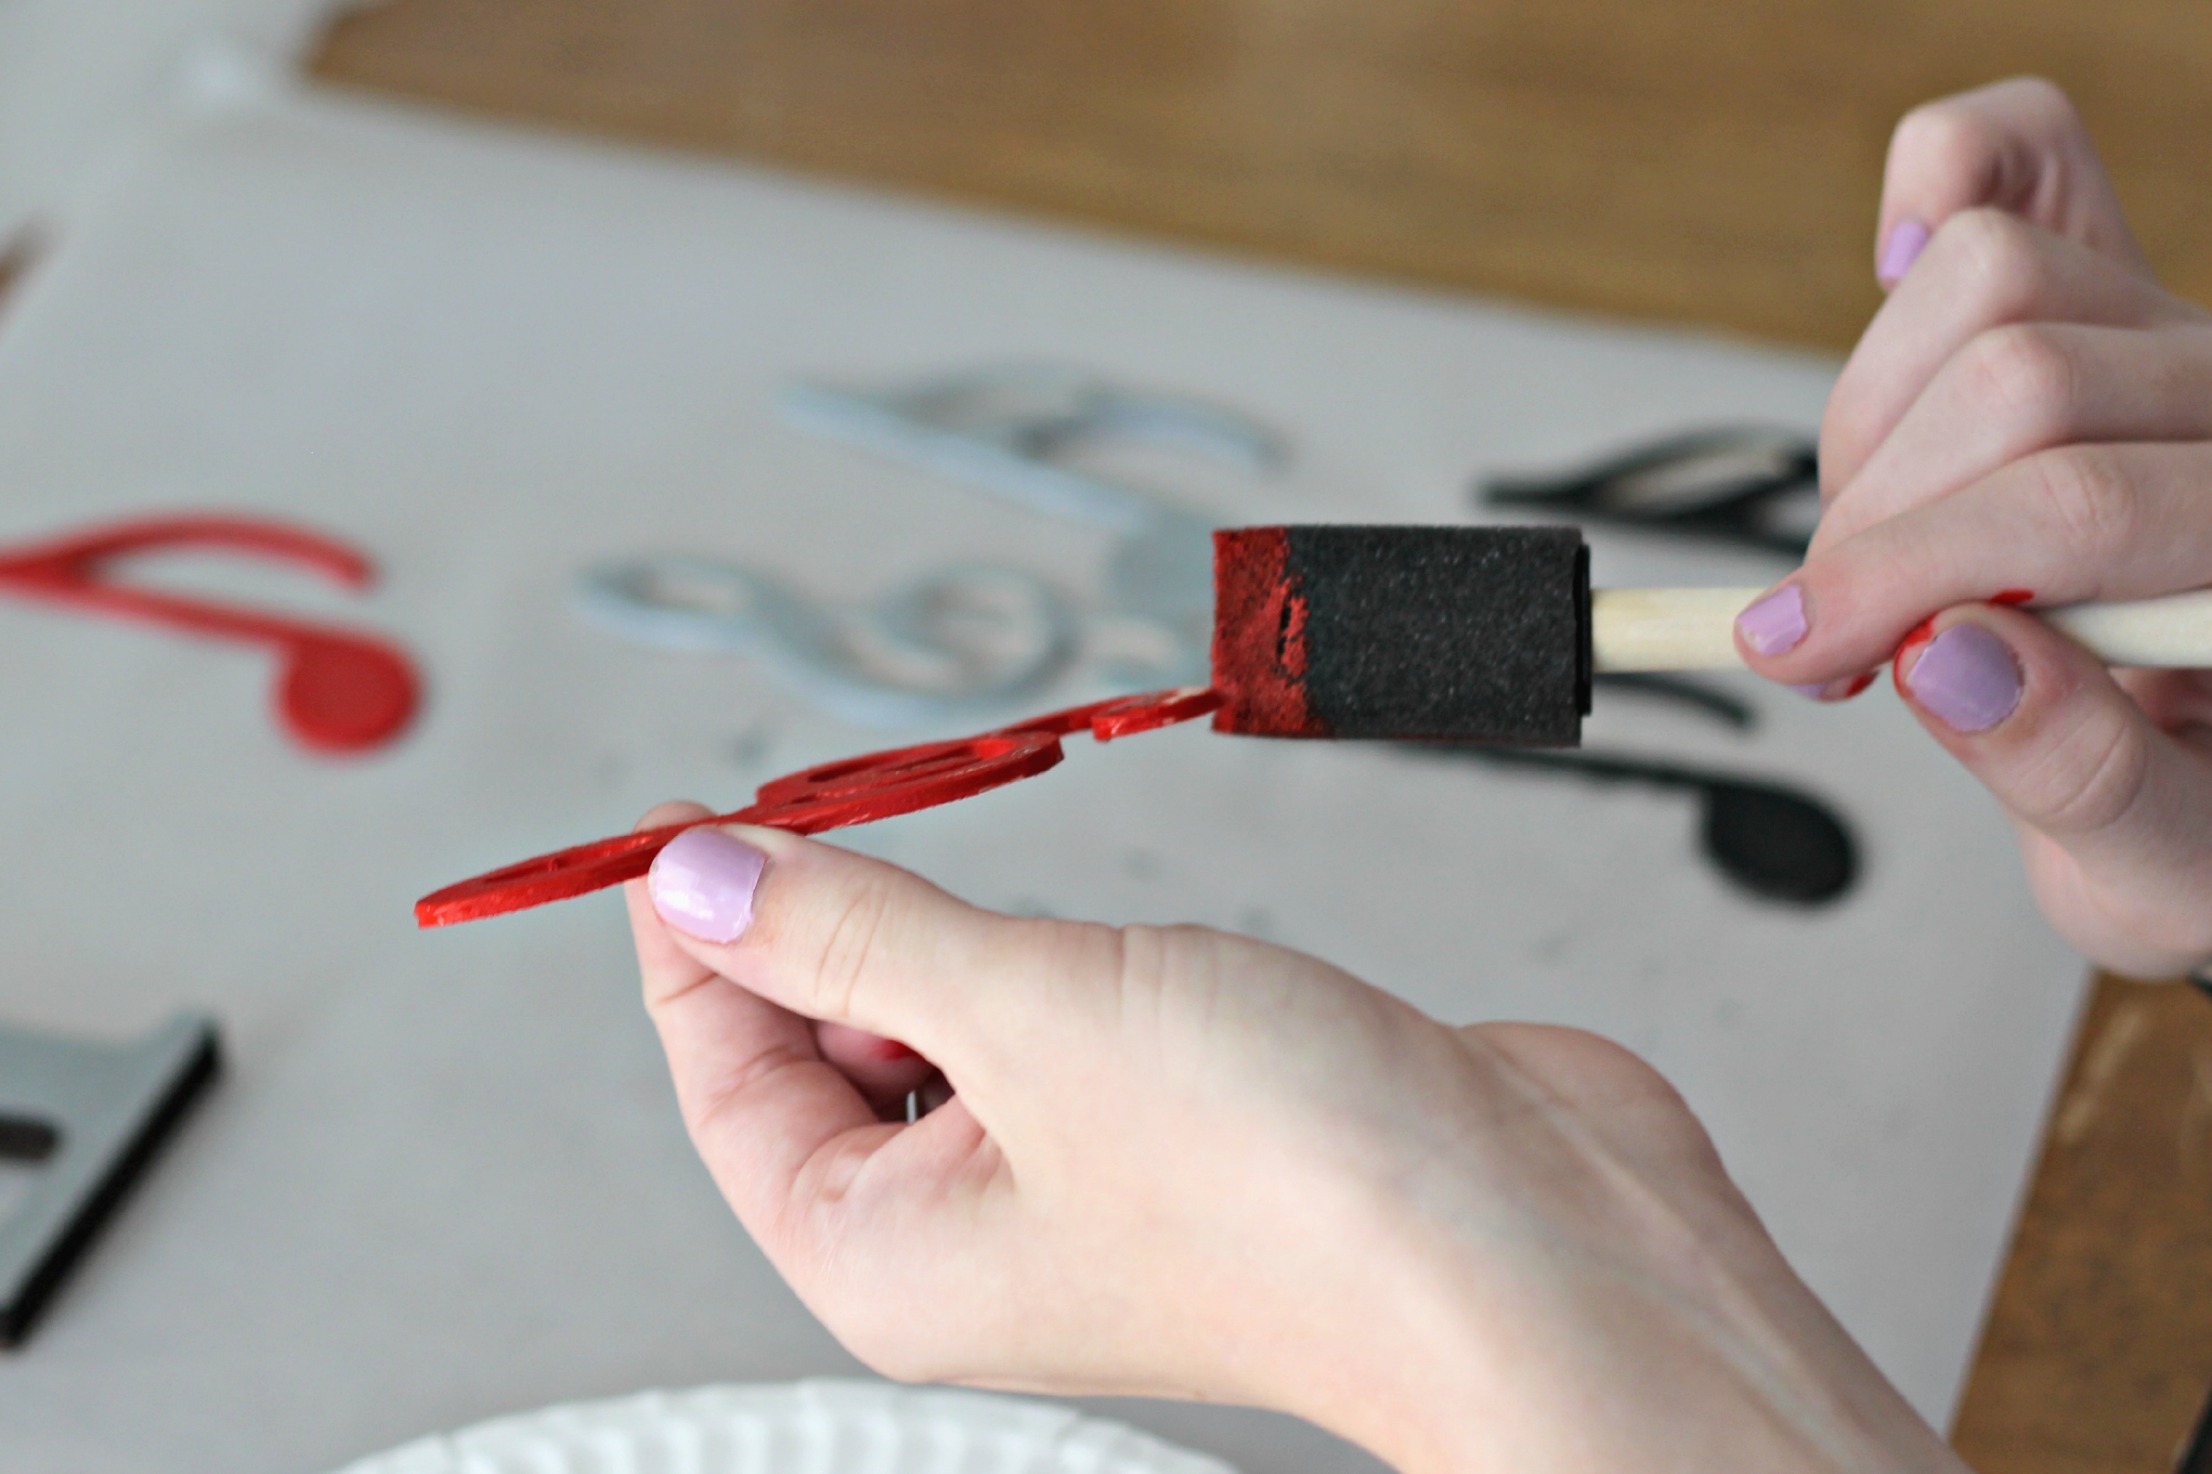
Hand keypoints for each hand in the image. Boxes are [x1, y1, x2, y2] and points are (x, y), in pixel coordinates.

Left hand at [629, 810, 1963, 1473]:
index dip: (696, 935)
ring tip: (1020, 911)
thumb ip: (853, 932)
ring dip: (961, 936)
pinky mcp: (1175, 1117)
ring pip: (953, 1020)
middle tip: (857, 809)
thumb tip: (702, 877)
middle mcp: (970, 1231)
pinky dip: (1067, 952)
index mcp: (882, 1252)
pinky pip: (1064, 1012)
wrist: (1544, 1242)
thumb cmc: (1303, 1193)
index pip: (721, 1077)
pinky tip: (1120, 944)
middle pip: (827, 1045)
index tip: (693, 819)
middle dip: (835, 922)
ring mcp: (1078, 1174)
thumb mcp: (1024, 1015)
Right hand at [1732, 78, 2211, 978]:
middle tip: (1822, 631)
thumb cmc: (2206, 813)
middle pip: (2015, 376)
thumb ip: (2083, 777)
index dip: (1905, 574)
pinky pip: (2022, 152)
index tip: (1800, 651)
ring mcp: (2181, 335)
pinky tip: (1889, 281)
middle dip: (1872, 517)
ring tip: (1863, 537)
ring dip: (1870, 414)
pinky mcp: (2113, 290)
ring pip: (1988, 273)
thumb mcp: (2165, 870)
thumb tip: (1952, 658)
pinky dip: (1934, 184)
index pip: (2077, 505)